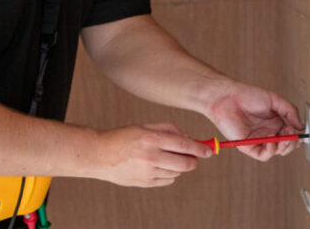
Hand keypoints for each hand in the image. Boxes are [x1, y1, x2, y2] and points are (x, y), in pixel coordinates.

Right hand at [92, 123, 212, 186]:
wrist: (100, 155)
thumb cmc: (124, 137)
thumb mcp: (145, 126)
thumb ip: (169, 129)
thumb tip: (189, 137)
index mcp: (151, 139)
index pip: (183, 144)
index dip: (199, 148)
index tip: (209, 151)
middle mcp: (151, 156)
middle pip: (185, 163)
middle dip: (193, 160)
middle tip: (193, 156)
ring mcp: (148, 172)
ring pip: (177, 172)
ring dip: (179, 165)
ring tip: (166, 157)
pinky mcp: (145, 183)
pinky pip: (167, 180)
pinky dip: (169, 174)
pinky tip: (159, 166)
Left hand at [204, 82, 304, 160]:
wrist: (227, 97)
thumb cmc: (246, 95)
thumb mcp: (274, 99)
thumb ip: (290, 111)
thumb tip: (301, 126)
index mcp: (275, 122)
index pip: (290, 135)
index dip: (297, 136)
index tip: (301, 133)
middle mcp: (267, 132)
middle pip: (285, 146)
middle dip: (292, 143)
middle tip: (292, 135)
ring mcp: (258, 140)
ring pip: (276, 152)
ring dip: (283, 147)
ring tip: (282, 137)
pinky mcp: (248, 146)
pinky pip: (263, 155)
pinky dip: (270, 150)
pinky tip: (271, 139)